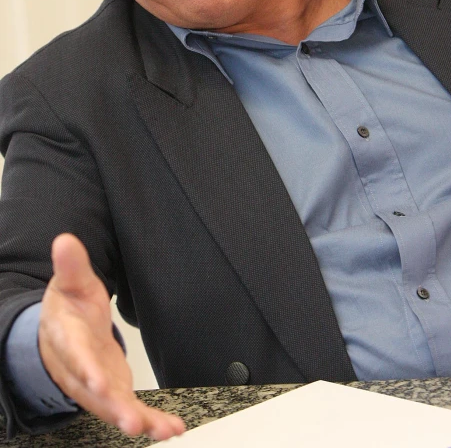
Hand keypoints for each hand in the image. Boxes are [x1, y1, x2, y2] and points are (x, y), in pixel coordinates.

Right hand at [39, 233, 184, 440]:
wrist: (60, 331)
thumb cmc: (67, 308)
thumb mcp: (70, 282)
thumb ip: (71, 265)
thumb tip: (65, 241)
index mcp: (67, 338)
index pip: (74, 353)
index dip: (85, 368)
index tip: (97, 379)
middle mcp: (80, 368)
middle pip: (94, 392)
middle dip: (114, 407)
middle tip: (133, 420)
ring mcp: (96, 384)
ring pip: (113, 407)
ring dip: (137, 420)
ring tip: (161, 430)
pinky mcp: (112, 392)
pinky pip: (129, 409)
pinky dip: (150, 422)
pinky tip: (171, 429)